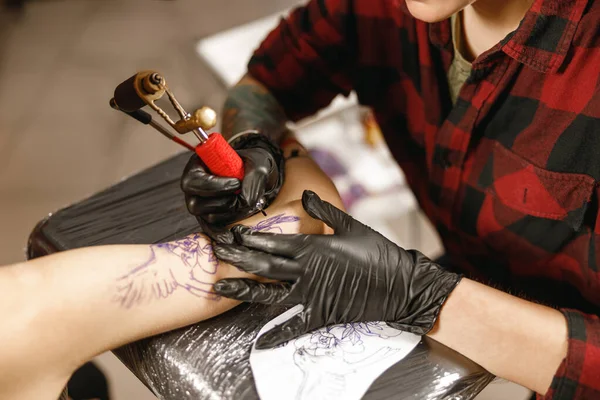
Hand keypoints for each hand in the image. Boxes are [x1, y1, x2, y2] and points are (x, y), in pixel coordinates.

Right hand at [181, 133, 283, 240]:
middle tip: (243, 195)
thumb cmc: (251, 164)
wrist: (256, 175)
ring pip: (208, 217)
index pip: (192, 181)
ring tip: (246, 201)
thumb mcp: (257, 161)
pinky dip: (229, 227)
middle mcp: (194, 189)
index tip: (237, 183)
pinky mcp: (210, 219)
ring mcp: (200, 205)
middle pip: (196, 204)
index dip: (214, 186)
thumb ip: (254, 176)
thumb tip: (246, 199)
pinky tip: (242, 224)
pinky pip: (215, 229)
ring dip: (231, 212)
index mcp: (197, 167)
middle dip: (225, 201)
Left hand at [212, 190, 461, 348]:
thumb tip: (305, 194)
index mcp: (314, 247)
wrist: (402, 284)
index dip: (250, 238)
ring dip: (245, 291)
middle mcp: (307, 270)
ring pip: (271, 293)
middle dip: (238, 259)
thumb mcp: (351, 226)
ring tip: (221, 289)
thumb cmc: (377, 252)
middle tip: (216, 253)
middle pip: (265, 265)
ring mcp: (312, 294)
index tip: (231, 235)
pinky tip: (260, 342)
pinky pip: (295, 325)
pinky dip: (278, 335)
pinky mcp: (322, 313)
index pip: (275, 241)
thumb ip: (324, 212)